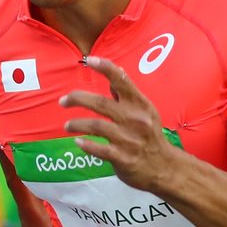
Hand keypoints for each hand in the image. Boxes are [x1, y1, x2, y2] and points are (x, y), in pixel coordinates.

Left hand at [59, 56, 184, 196]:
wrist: (164, 167)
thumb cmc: (150, 135)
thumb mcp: (144, 111)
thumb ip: (127, 94)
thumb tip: (116, 71)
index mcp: (139, 104)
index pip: (121, 80)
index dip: (105, 68)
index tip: (89, 60)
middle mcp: (134, 119)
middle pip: (100, 103)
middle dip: (77, 99)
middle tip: (63, 101)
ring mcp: (129, 139)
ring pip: (96, 126)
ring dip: (77, 124)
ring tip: (67, 126)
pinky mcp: (123, 158)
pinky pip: (99, 149)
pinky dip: (86, 144)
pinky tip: (77, 142)